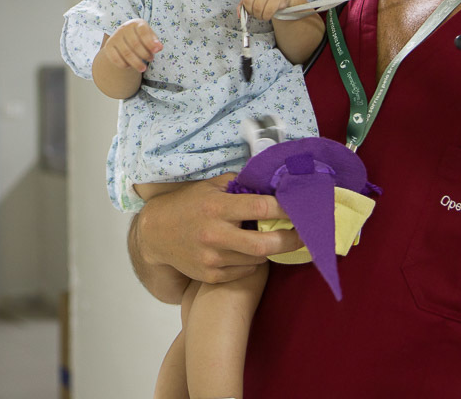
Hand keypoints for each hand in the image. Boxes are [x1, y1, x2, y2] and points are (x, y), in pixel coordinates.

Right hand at [102, 19, 161, 72]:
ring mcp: (115, 37)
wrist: (123, 38)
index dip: (150, 42)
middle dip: (145, 54)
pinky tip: (130, 66)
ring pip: (126, 53)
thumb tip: (159, 48)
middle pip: (135, 44)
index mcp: (136, 23)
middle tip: (151, 59)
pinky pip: (115, 58)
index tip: (157, 52)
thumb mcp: (149, 36)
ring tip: (143, 68)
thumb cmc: (141, 37)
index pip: (143, 32)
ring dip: (136, 63)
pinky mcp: (108, 46)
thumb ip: (155, 41)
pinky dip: (124, 65)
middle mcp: (124, 28)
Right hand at [134, 173, 300, 284]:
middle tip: (305, 235)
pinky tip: (249, 251)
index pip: (261, 207)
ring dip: (270, 249)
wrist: (155, 233)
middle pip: (265, 244)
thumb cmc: (188, 204)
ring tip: (274, 238)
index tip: (302, 207)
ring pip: (257, 259)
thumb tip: (273, 184)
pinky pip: (245, 271)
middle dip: (291, 240)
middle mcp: (215, 234)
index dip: (287, 208)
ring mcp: (212, 258)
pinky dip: (253, 262)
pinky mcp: (210, 275)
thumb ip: (241, 186)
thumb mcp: (211, 187)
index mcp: (217, 207)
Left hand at [220, 0, 295, 20]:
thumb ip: (243, 3)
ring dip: (258, 15)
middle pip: (248, 2)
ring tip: (261, 14)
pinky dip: (265, 17)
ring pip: (257, 8)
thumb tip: (239, 15)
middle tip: (254, 12)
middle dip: (250, 11)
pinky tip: (267, 15)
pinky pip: (267, 11)